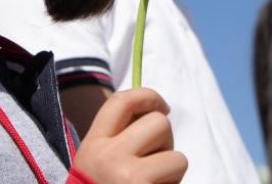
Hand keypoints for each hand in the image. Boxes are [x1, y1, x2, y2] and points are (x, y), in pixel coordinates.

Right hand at [71, 88, 187, 183]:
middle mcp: (110, 157)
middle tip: (154, 163)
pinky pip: (178, 183)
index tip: (162, 107)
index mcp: (93, 145)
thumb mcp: (95, 165)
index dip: (148, 96)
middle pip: (159, 124)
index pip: (122, 102)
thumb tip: (157, 113)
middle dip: (165, 142)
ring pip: (178, 157)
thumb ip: (118, 140)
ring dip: (172, 174)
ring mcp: (131, 179)